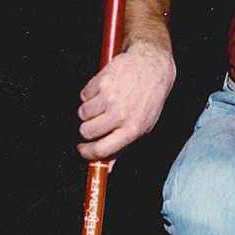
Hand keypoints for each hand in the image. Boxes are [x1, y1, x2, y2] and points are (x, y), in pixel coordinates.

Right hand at [76, 40, 175, 160]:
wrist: (152, 67)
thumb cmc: (149, 98)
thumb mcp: (143, 125)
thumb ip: (122, 146)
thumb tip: (106, 167)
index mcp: (133, 129)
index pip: (102, 150)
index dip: (87, 153)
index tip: (82, 149)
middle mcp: (121, 115)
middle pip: (86, 131)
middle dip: (87, 128)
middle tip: (96, 121)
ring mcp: (110, 98)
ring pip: (82, 113)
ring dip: (88, 110)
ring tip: (104, 103)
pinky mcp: (102, 82)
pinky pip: (83, 95)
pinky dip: (89, 94)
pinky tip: (104, 90)